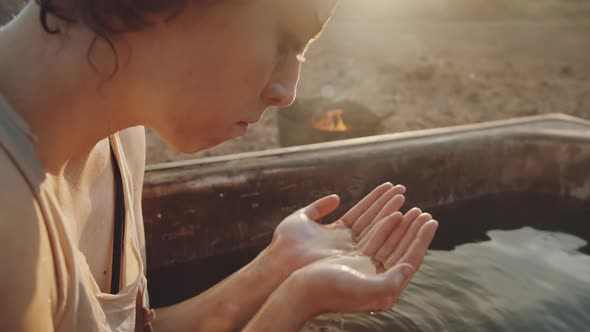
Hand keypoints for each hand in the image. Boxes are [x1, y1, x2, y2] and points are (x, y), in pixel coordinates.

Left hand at [268, 182, 406, 273]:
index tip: (391, 186)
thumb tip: (337, 197)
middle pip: (372, 220)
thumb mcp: (301, 218)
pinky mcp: (353, 260)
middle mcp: (347, 243)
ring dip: (391, 213)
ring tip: (405, 198)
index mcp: (337, 233)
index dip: (376, 199)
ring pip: (376, 229)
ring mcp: (351, 251)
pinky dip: (386, 228)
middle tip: (403, 190)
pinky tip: (398, 214)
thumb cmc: (285, 244)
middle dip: (388, 204)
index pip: (362, 213)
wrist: (279, 264)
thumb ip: (319, 207)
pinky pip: (373, 242)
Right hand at [287, 209, 437, 314]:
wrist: (298, 290)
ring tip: (412, 206)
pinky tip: (393, 212)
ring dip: (400, 223)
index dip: (421, 239)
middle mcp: (375, 276)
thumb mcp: (361, 289)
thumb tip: (409, 267)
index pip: (408, 258)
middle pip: (400, 248)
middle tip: (425, 212)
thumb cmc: (328, 291)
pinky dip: (383, 223)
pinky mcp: (351, 257)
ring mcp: (363, 265)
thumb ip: (388, 282)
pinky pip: (372, 235)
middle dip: (413, 229)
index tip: (431, 221)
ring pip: (387, 239)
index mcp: (381, 285)